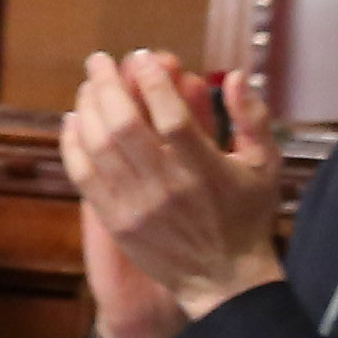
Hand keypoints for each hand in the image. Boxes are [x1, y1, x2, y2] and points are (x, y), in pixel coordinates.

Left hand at [59, 49, 287, 337]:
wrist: (224, 280)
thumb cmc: (247, 217)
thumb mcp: (265, 166)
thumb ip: (252, 119)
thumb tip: (235, 75)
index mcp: (205, 170)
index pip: (171, 115)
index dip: (152, 81)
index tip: (141, 57)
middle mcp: (167, 186)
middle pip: (124, 124)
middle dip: (107, 84)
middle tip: (100, 61)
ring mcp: (136, 205)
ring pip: (98, 145)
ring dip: (87, 108)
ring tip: (88, 85)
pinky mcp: (115, 220)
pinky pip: (82, 174)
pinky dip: (72, 143)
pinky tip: (73, 120)